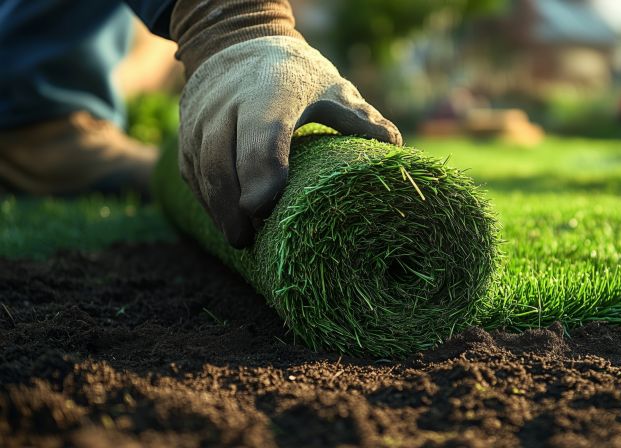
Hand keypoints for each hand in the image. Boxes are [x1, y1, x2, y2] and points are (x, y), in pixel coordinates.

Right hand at [178, 36, 401, 247]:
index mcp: (272, 90)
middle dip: (232, 203)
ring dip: (218, 210)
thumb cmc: (295, 78)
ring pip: (201, 170)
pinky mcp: (187, 137)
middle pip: (220, 157)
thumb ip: (360, 118)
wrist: (237, 47)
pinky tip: (229, 225)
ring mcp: (202, 120)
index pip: (261, 130)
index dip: (261, 168)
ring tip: (241, 239)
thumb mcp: (332, 89)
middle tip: (251, 239)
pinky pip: (192, 175)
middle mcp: (229, 103)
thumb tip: (394, 149)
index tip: (263, 206)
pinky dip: (208, 203)